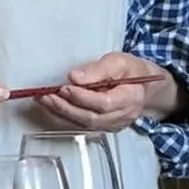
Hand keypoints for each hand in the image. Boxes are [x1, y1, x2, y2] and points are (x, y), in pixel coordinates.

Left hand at [37, 52, 178, 130]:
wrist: (144, 86)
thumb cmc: (132, 71)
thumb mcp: (119, 61)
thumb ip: (98, 69)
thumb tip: (75, 77)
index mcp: (130, 99)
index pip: (104, 103)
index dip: (83, 98)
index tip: (65, 87)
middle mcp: (121, 117)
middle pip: (91, 118)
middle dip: (66, 108)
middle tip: (47, 96)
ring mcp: (113, 125)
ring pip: (84, 124)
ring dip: (62, 113)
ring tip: (44, 100)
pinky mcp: (104, 127)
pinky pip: (83, 125)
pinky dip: (66, 116)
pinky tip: (53, 106)